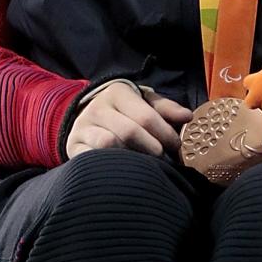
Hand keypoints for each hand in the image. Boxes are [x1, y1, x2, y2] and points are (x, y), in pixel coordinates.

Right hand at [66, 82, 192, 157]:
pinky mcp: (73, 145)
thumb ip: (165, 109)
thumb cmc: (125, 111)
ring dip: (131, 157)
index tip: (176, 146)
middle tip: (163, 158)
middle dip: (152, 148)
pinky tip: (124, 169)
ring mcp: (83, 127)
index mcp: (117, 92)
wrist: (87, 115)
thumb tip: (187, 117)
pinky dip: (109, 164)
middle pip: (130, 131)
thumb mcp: (144, 103)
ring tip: (144, 164)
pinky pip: (91, 158)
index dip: (165, 134)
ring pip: (109, 144)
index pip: (146, 116)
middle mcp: (97, 107)